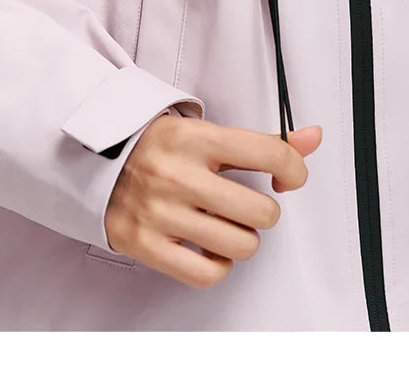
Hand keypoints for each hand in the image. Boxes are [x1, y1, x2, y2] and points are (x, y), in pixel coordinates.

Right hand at [105, 115, 321, 287]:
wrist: (94, 161)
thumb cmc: (162, 148)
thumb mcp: (211, 134)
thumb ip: (265, 140)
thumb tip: (313, 137)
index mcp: (197, 139)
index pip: (270, 153)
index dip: (295, 169)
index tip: (289, 177)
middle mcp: (178, 174)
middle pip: (261, 211)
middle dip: (266, 212)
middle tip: (249, 205)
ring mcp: (159, 212)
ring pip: (240, 245)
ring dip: (244, 239)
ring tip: (228, 225)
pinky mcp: (143, 244)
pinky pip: (206, 274)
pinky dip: (219, 265)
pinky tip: (211, 247)